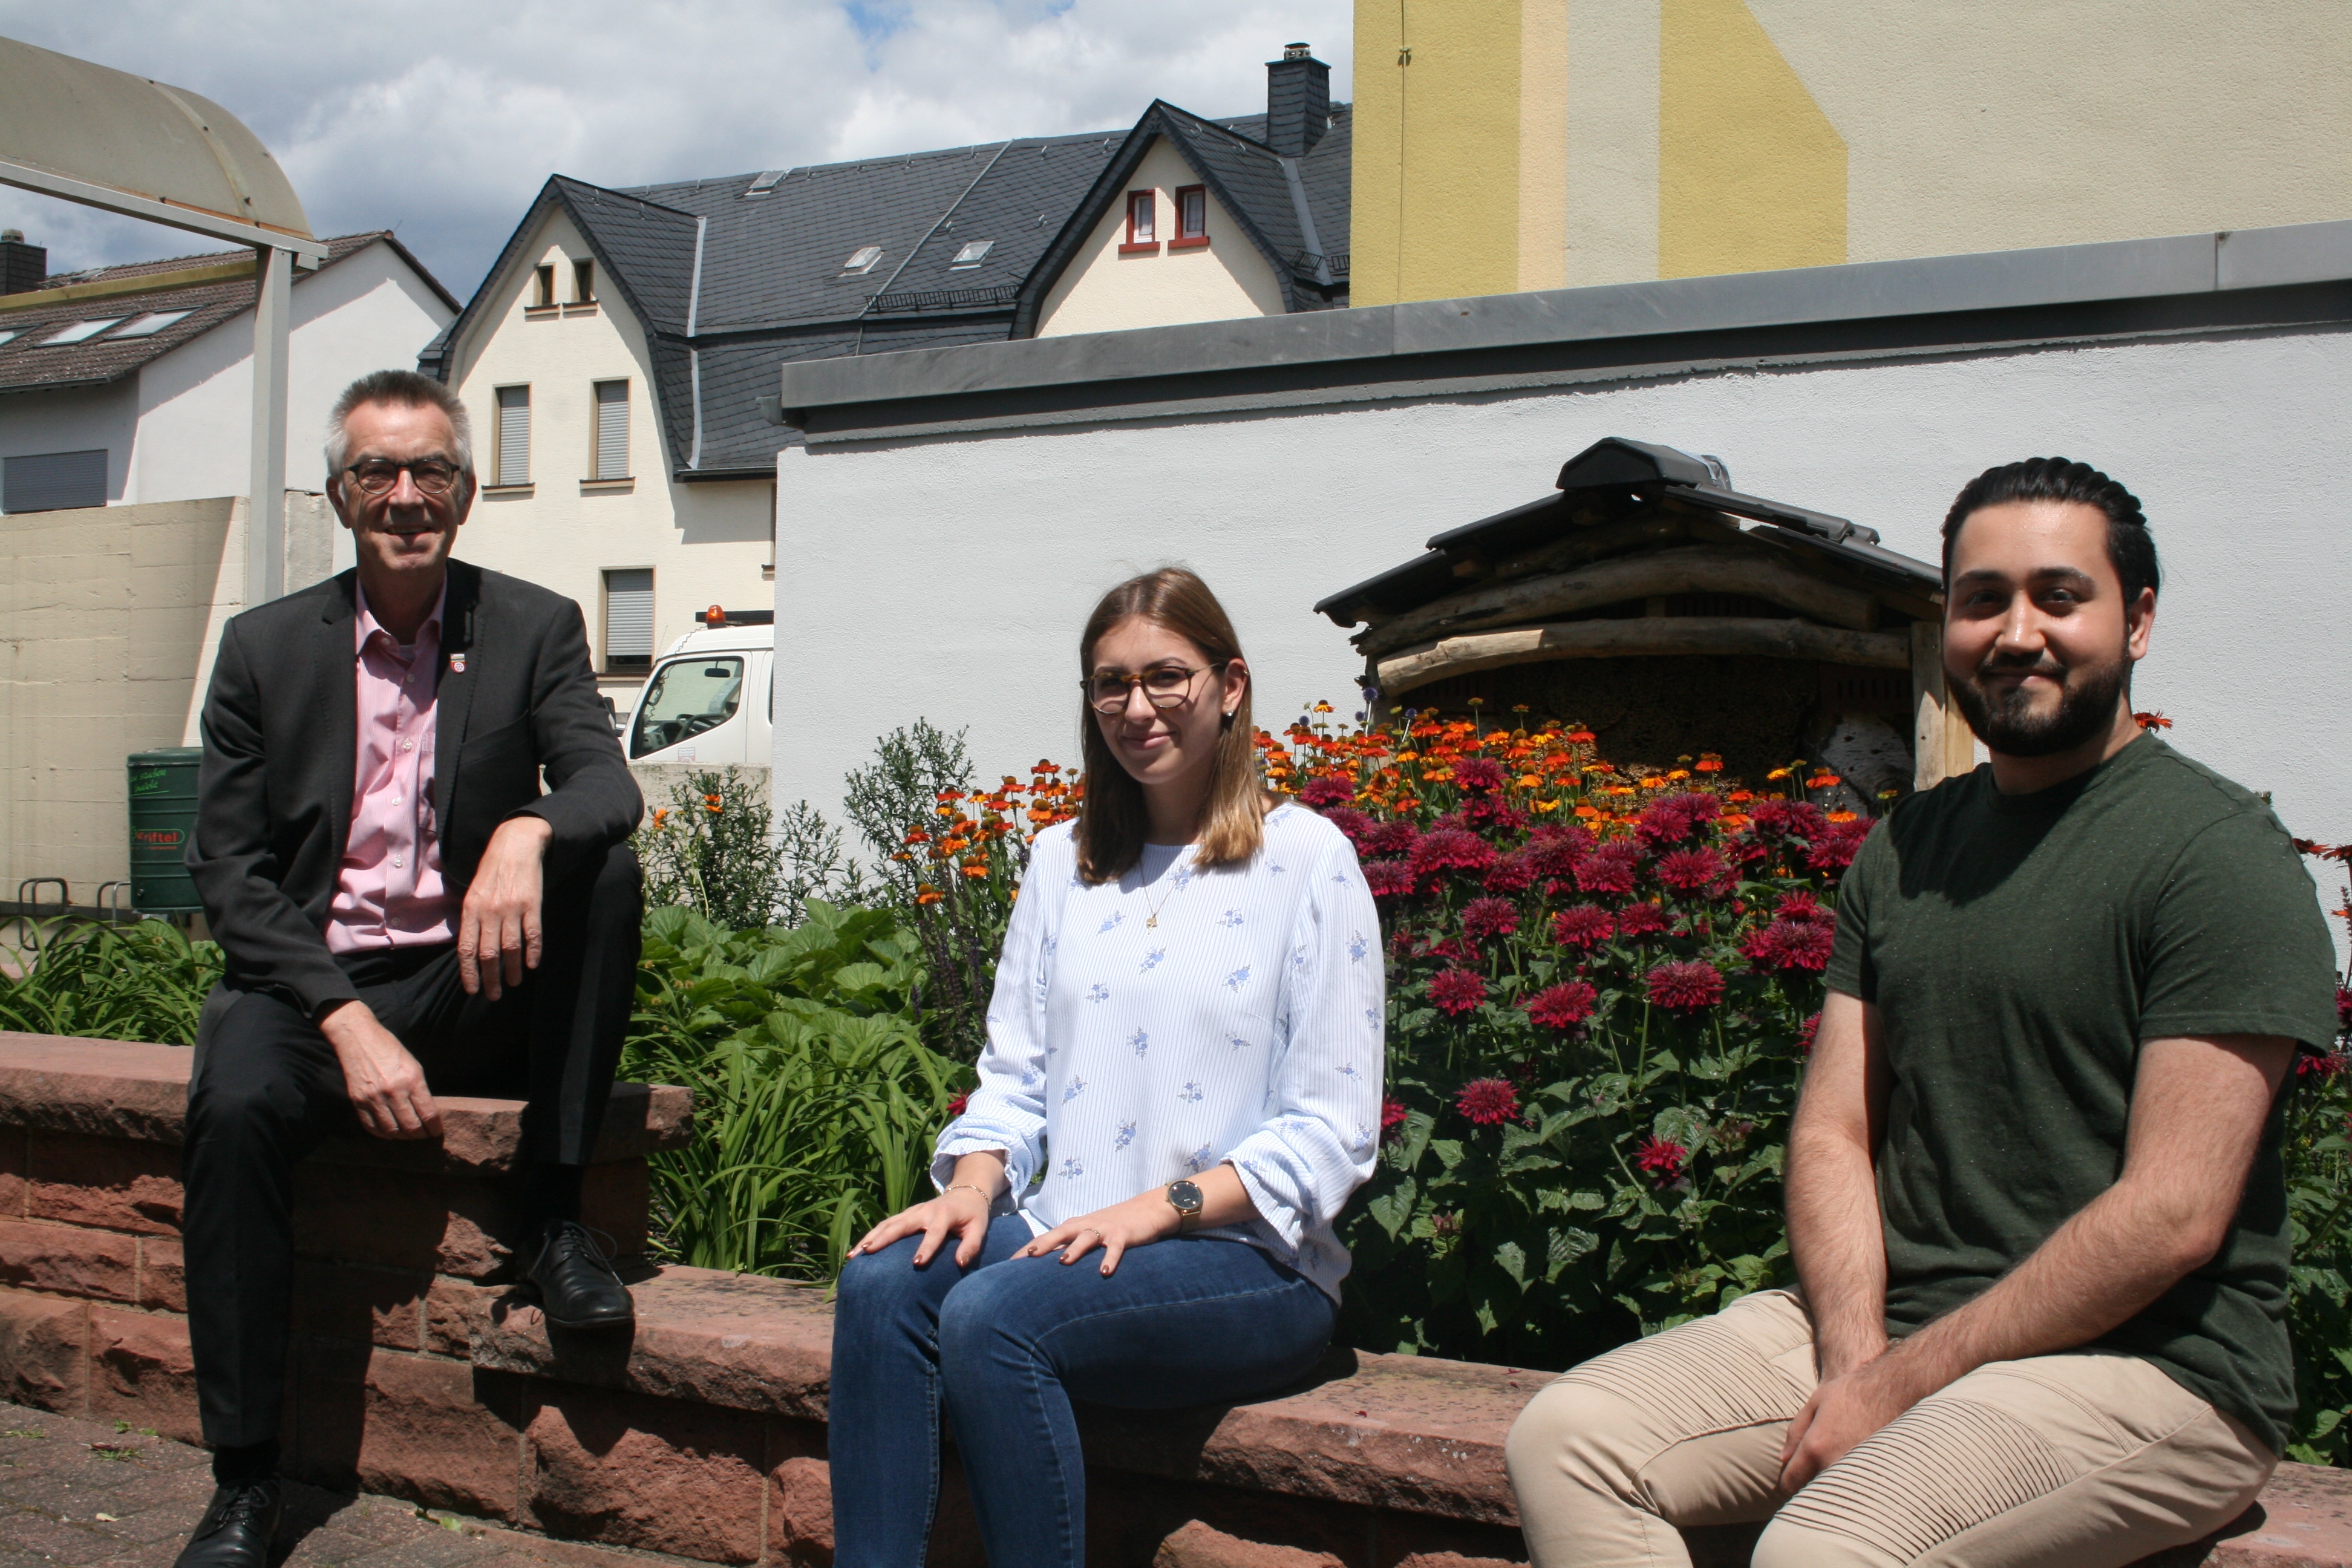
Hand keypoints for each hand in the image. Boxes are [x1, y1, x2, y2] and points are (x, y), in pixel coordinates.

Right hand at [319, 1000, 442, 1139]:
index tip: (436, 1132)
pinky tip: (389, 1132)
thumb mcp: (414, 1065)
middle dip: (420, 1135)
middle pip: (411, 1126)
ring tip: (407, 1135)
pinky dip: (382, 1134)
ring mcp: (374, 1098)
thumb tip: (427, 1113)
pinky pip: (372, 1127)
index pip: (428, 1114)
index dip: (434, 1128)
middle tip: (423, 1136)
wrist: (359, 1038)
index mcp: (412, 1080)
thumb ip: (420, 1089)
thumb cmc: (390, 1050)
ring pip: (392, 1131)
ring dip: (402, 1137)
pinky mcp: (358, 1101)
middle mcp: (394, 1091)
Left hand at [459, 816, 551, 998]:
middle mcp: (489, 910)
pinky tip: (532, 965)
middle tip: (494, 995)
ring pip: (510, 948)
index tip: (473, 990)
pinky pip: (533, 934)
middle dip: (490, 978)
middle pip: (488, 953)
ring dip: (512, 970)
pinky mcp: (532, 903)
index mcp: (471, 909)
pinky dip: (533, 952)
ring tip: (514, 983)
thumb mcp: (472, 892)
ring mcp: (511, 908)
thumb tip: (470, 950)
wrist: (515, 845)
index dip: (469, 972)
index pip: (466, 949)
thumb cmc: (492, 871)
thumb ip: (471, 919)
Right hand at [850, 1185, 995, 1267]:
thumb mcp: (979, 1228)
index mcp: (943, 1215)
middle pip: (900, 1225)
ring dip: (870, 1237)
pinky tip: (857, 1250)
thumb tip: (960, 1264)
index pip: (934, 1233)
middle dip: (883, 1239)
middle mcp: (924, 1211)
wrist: (966, 1191)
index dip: (926, 1248)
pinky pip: (885, 1225)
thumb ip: (971, 1246)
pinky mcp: (906, 1215)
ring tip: (854, 1255)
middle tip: (867, 1253)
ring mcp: (912, 1212)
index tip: (916, 1264)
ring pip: (887, 1224)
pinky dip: (871, 1236)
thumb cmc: (973, 1214)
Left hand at [1015, 1186, 1181, 1274]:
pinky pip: (1116, 1248)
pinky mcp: (1123, 1235)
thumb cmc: (1115, 1224)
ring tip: (1063, 1262)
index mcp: (1077, 1225)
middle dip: (1044, 1244)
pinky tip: (1105, 1273)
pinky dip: (1110, 1259)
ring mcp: (1105, 1229)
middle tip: (1027, 1256)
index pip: (1049, 1236)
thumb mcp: (1091, 1232)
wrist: (1149, 1209)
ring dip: (1074, 1249)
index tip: (1011, 1262)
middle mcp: (1087, 1225)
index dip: (1030, 1247)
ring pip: (1086, 1238)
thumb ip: (1072, 1245)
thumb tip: (1050, 1263)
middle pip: (1061, 1233)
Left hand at [1779, 1351, 1922, 1490]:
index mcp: (1815, 1446)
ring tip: (1834, 1471)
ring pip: (1834, 1493)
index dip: (1788, 1482)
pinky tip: (1854, 1472)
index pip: (1791, 1483)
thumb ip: (1796, 1432)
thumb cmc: (1851, 1393)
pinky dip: (1852, 1485)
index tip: (1793, 1477)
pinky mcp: (1876, 1473)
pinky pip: (1857, 1488)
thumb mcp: (1815, 1403)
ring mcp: (1857, 1471)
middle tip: (1814, 1473)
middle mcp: (1835, 1463)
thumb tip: (1783, 1459)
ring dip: (1831, 1487)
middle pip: (1812, 1493)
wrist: (1891, 1392)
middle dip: (1809, 1486)